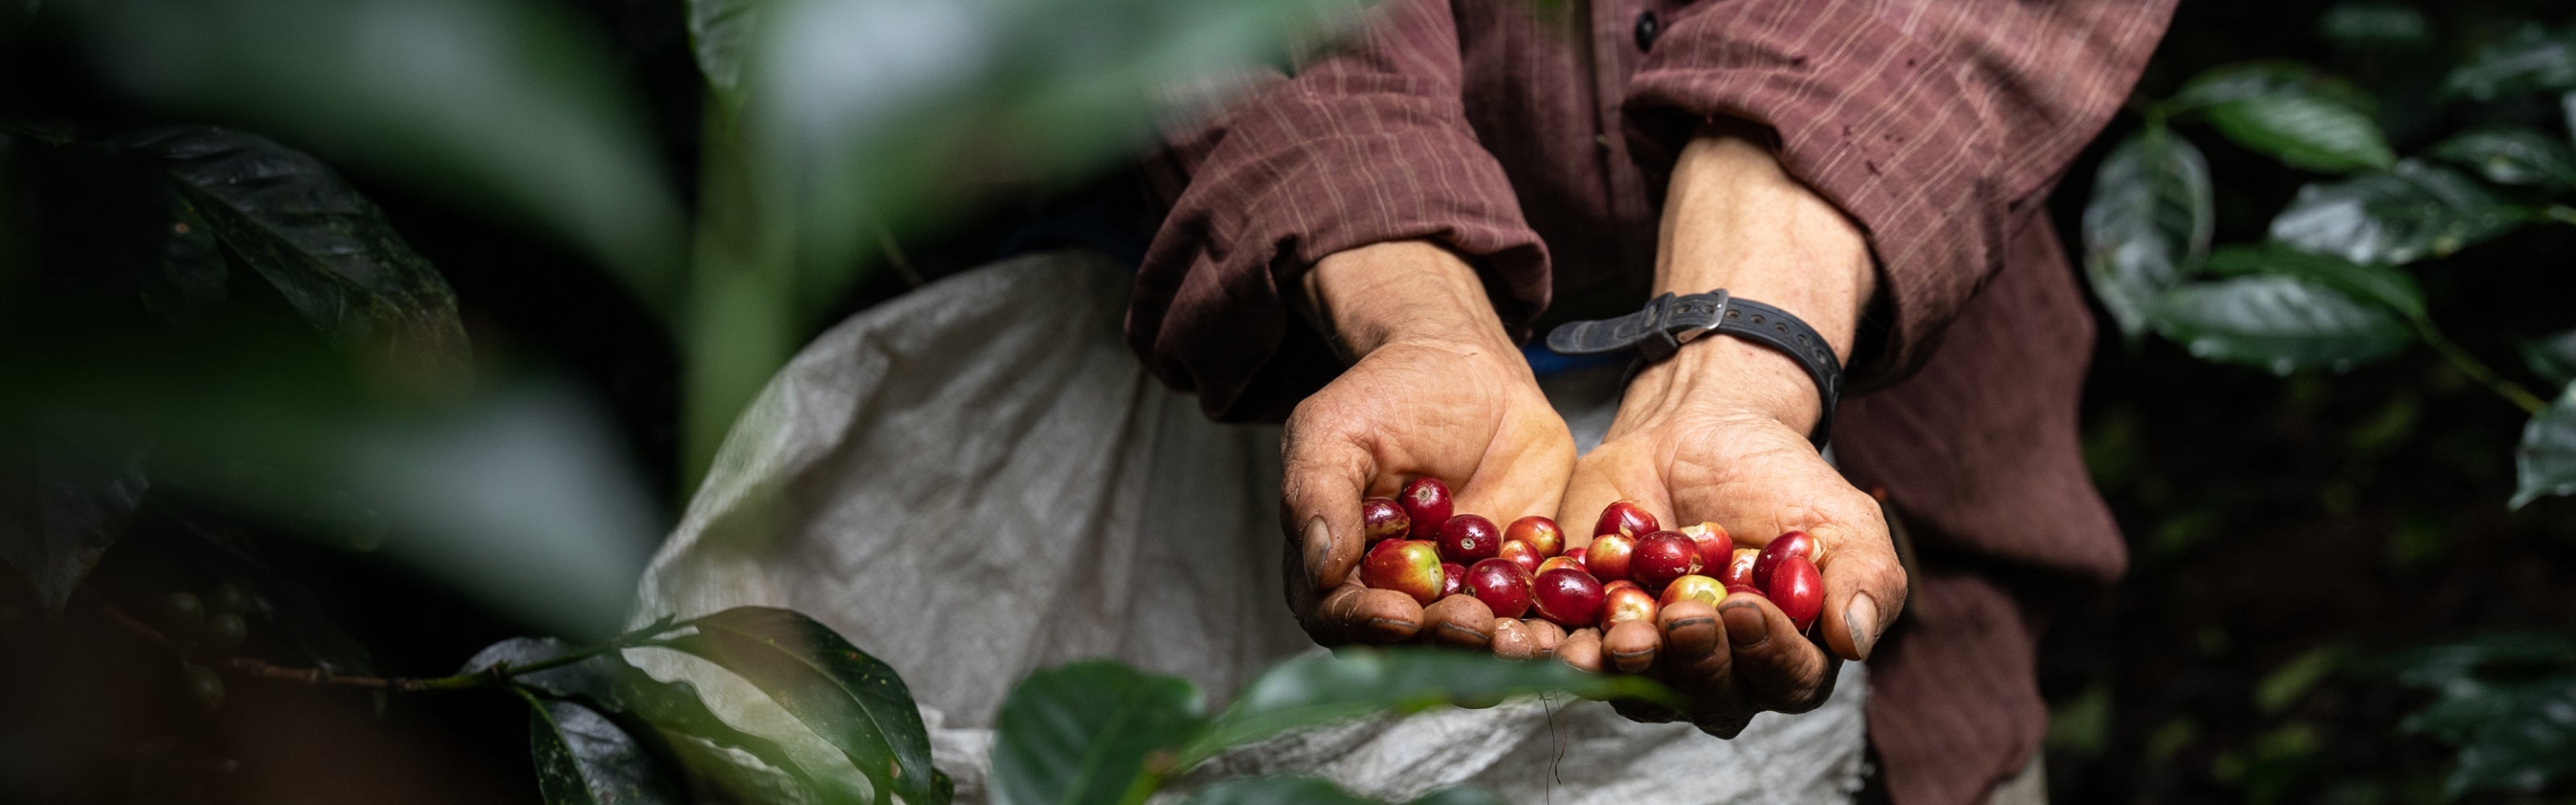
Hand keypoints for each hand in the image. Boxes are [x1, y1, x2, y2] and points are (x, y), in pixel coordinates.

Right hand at [1281, 241, 1575, 651]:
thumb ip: (1319, 496)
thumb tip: (1321, 572)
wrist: (1468, 367)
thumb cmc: (1386, 394)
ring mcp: (1461, 592)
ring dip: (1502, 650)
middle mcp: (1398, 594)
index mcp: (1338, 570)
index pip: (1340, 618)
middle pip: (1413, 644)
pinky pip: (1536, 615)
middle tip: (1470, 621)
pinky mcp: (1519, 580)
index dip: (1366, 626)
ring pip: (1479, 641)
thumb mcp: (1335, 430)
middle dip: (1443, 641)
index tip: (1398, 614)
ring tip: (1523, 637)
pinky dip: (1553, 626)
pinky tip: (1571, 624)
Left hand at [1552, 341, 1907, 735]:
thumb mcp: (1839, 516)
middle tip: (1680, 616)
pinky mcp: (1587, 630)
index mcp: (1786, 659)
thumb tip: (1856, 639)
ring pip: (1635, 683)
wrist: (1697, 432)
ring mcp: (1650, 658)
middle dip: (1692, 660)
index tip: (1745, 609)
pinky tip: (1547, 627)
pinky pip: (1569, 649)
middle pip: (1707, 694)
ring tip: (1616, 633)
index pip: (1784, 678)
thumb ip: (1863, 575)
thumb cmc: (1779, 480)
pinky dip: (1556, 641)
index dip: (1765, 652)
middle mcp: (1716, 674)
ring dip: (1622, 666)